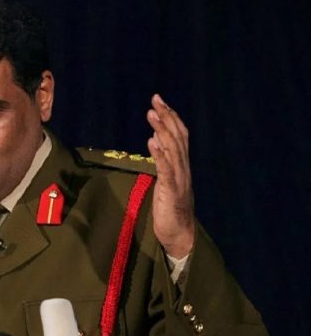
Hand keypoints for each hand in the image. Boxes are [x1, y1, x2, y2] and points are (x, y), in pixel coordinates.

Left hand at [146, 94, 194, 258]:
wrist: (180, 235)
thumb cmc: (170, 210)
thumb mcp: (166, 182)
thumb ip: (163, 163)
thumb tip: (155, 142)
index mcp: (182, 166)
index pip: (179, 136)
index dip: (171, 117)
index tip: (159, 101)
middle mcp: (183, 169)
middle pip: (177, 138)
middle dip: (166, 117)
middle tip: (155, 100)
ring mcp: (179, 179)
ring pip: (173, 150)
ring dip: (162, 131)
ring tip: (152, 115)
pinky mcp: (172, 191)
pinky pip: (166, 170)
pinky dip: (160, 155)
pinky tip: (151, 143)